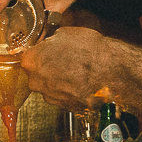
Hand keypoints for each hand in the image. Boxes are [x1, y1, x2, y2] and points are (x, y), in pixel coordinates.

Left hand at [22, 27, 141, 124]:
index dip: (40, 53)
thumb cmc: (91, 51)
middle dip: (48, 68)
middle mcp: (37, 83)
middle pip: (37, 74)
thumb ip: (51, 41)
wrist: (113, 72)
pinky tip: (83, 81)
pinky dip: (70, 90)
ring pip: (50, 86)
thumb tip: (49, 42)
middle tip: (64, 60)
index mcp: (32, 62)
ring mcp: (51, 97)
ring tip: (77, 71)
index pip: (28, 57)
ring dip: (60, 80)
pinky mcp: (65, 108)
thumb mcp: (66, 33)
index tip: (47, 51)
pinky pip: (63, 96)